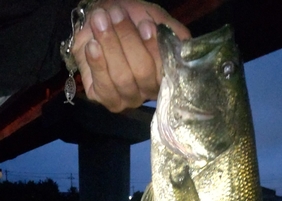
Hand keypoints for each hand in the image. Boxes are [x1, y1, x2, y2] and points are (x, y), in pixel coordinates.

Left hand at [72, 0, 189, 111]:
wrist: (103, 21)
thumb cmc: (133, 22)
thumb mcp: (157, 20)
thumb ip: (172, 33)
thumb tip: (181, 45)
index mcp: (166, 74)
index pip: (165, 69)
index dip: (154, 48)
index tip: (145, 23)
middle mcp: (148, 91)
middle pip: (142, 73)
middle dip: (128, 40)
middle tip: (116, 14)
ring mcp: (126, 98)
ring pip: (122, 78)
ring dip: (110, 46)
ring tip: (100, 21)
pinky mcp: (104, 99)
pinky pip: (103, 86)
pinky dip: (97, 63)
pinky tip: (92, 46)